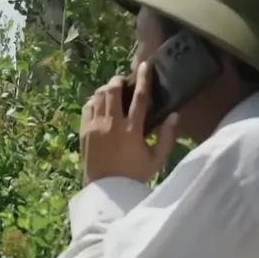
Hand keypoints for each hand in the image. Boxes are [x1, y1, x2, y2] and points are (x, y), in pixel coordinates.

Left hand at [79, 62, 178, 183]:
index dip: (143, 78)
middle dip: (118, 80)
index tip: (145, 66)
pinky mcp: (84, 132)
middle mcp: (112, 125)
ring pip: (98, 96)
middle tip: (123, 81)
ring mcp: (95, 127)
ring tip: (112, 91)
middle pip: (113, 90)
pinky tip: (99, 103)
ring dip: (105, 89)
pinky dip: (93, 101)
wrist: (107, 191)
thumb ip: (167, 136)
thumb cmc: (135, 175)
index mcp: (132, 130)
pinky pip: (87, 107)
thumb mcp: (156, 159)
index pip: (140, 97)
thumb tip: (174, 115)